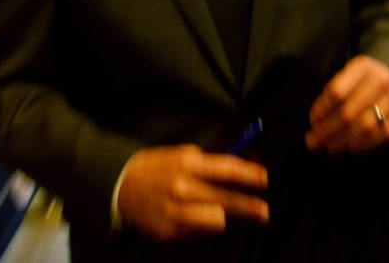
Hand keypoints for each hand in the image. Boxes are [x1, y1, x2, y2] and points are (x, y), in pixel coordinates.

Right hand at [116, 145, 268, 240]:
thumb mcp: (182, 155)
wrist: (123, 186)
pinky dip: (202, 227)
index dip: (250, 176)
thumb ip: (211, 164)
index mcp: (188, 164)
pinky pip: (199, 233)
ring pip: (218, 221)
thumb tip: (241, 170)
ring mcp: (176, 212)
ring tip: (223, 214)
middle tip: (264, 212)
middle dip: (250, 208)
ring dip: (223, 218)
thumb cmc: (158, 168)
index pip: (228, 170)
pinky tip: (195, 219)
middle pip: (227, 201)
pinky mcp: (170, 232)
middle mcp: (183, 188)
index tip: (265, 180)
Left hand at [305, 55, 388, 154]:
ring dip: (344, 140)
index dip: (321, 110)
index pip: (336, 92)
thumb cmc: (366, 80)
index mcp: (363, 66)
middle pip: (349, 112)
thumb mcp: (350, 76)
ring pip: (366, 126)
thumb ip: (334, 94)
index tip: (312, 122)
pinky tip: (353, 147)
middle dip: (328, 131)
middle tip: (313, 143)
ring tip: (331, 148)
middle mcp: (382, 78)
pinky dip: (366, 144)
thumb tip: (316, 123)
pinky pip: (385, 134)